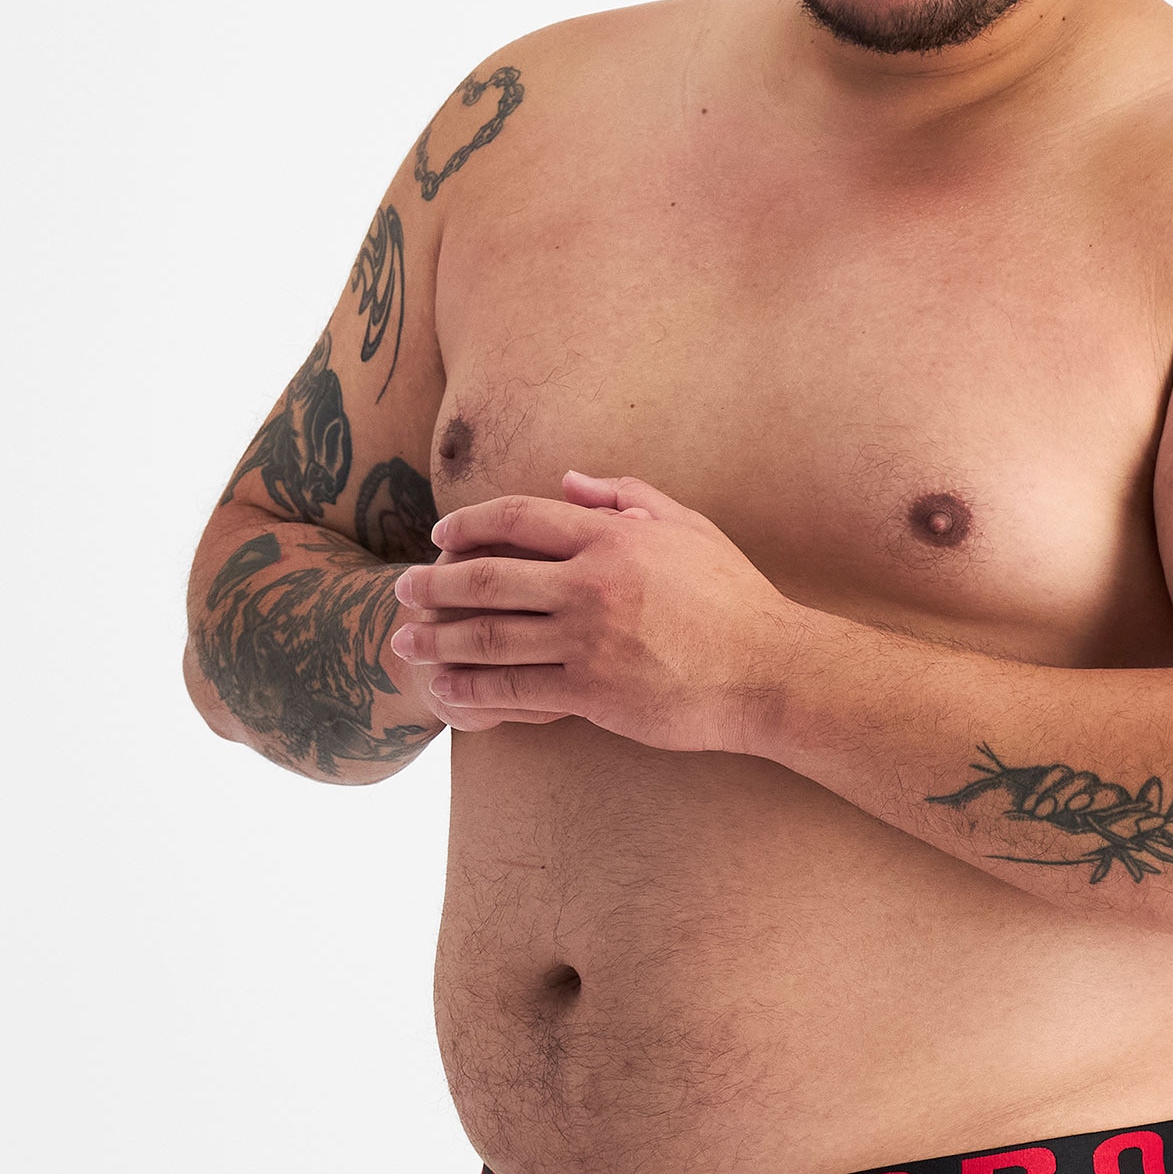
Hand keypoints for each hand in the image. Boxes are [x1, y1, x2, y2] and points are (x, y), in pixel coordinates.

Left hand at [389, 470, 801, 752]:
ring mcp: (588, 641)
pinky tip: (445, 691)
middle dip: (437, 585)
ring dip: (439, 640)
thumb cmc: (734, 598)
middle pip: (490, 577)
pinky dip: (472, 690)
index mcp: (612, 538)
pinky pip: (516, 689)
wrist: (769, 669)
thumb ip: (627, 497)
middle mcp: (591, 585)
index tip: (440, 536)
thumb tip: (568, 480)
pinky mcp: (593, 693)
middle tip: (404, 591)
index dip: (470, 524)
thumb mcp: (689, 528)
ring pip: (492, 637)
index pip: (520, 518)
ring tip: (405, 643)